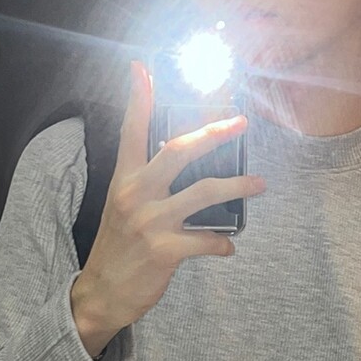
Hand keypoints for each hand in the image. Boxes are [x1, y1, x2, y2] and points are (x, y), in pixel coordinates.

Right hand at [70, 59, 266, 355]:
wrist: (102, 293)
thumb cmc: (119, 247)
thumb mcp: (124, 207)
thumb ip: (148, 183)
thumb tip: (183, 159)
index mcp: (125, 179)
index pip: (131, 130)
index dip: (138, 98)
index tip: (142, 67)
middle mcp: (135, 194)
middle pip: (178, 150)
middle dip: (213, 132)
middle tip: (240, 122)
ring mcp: (149, 221)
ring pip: (203, 192)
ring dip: (237, 186)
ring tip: (259, 184)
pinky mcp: (163, 250)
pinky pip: (206, 240)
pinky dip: (222, 243)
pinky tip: (228, 246)